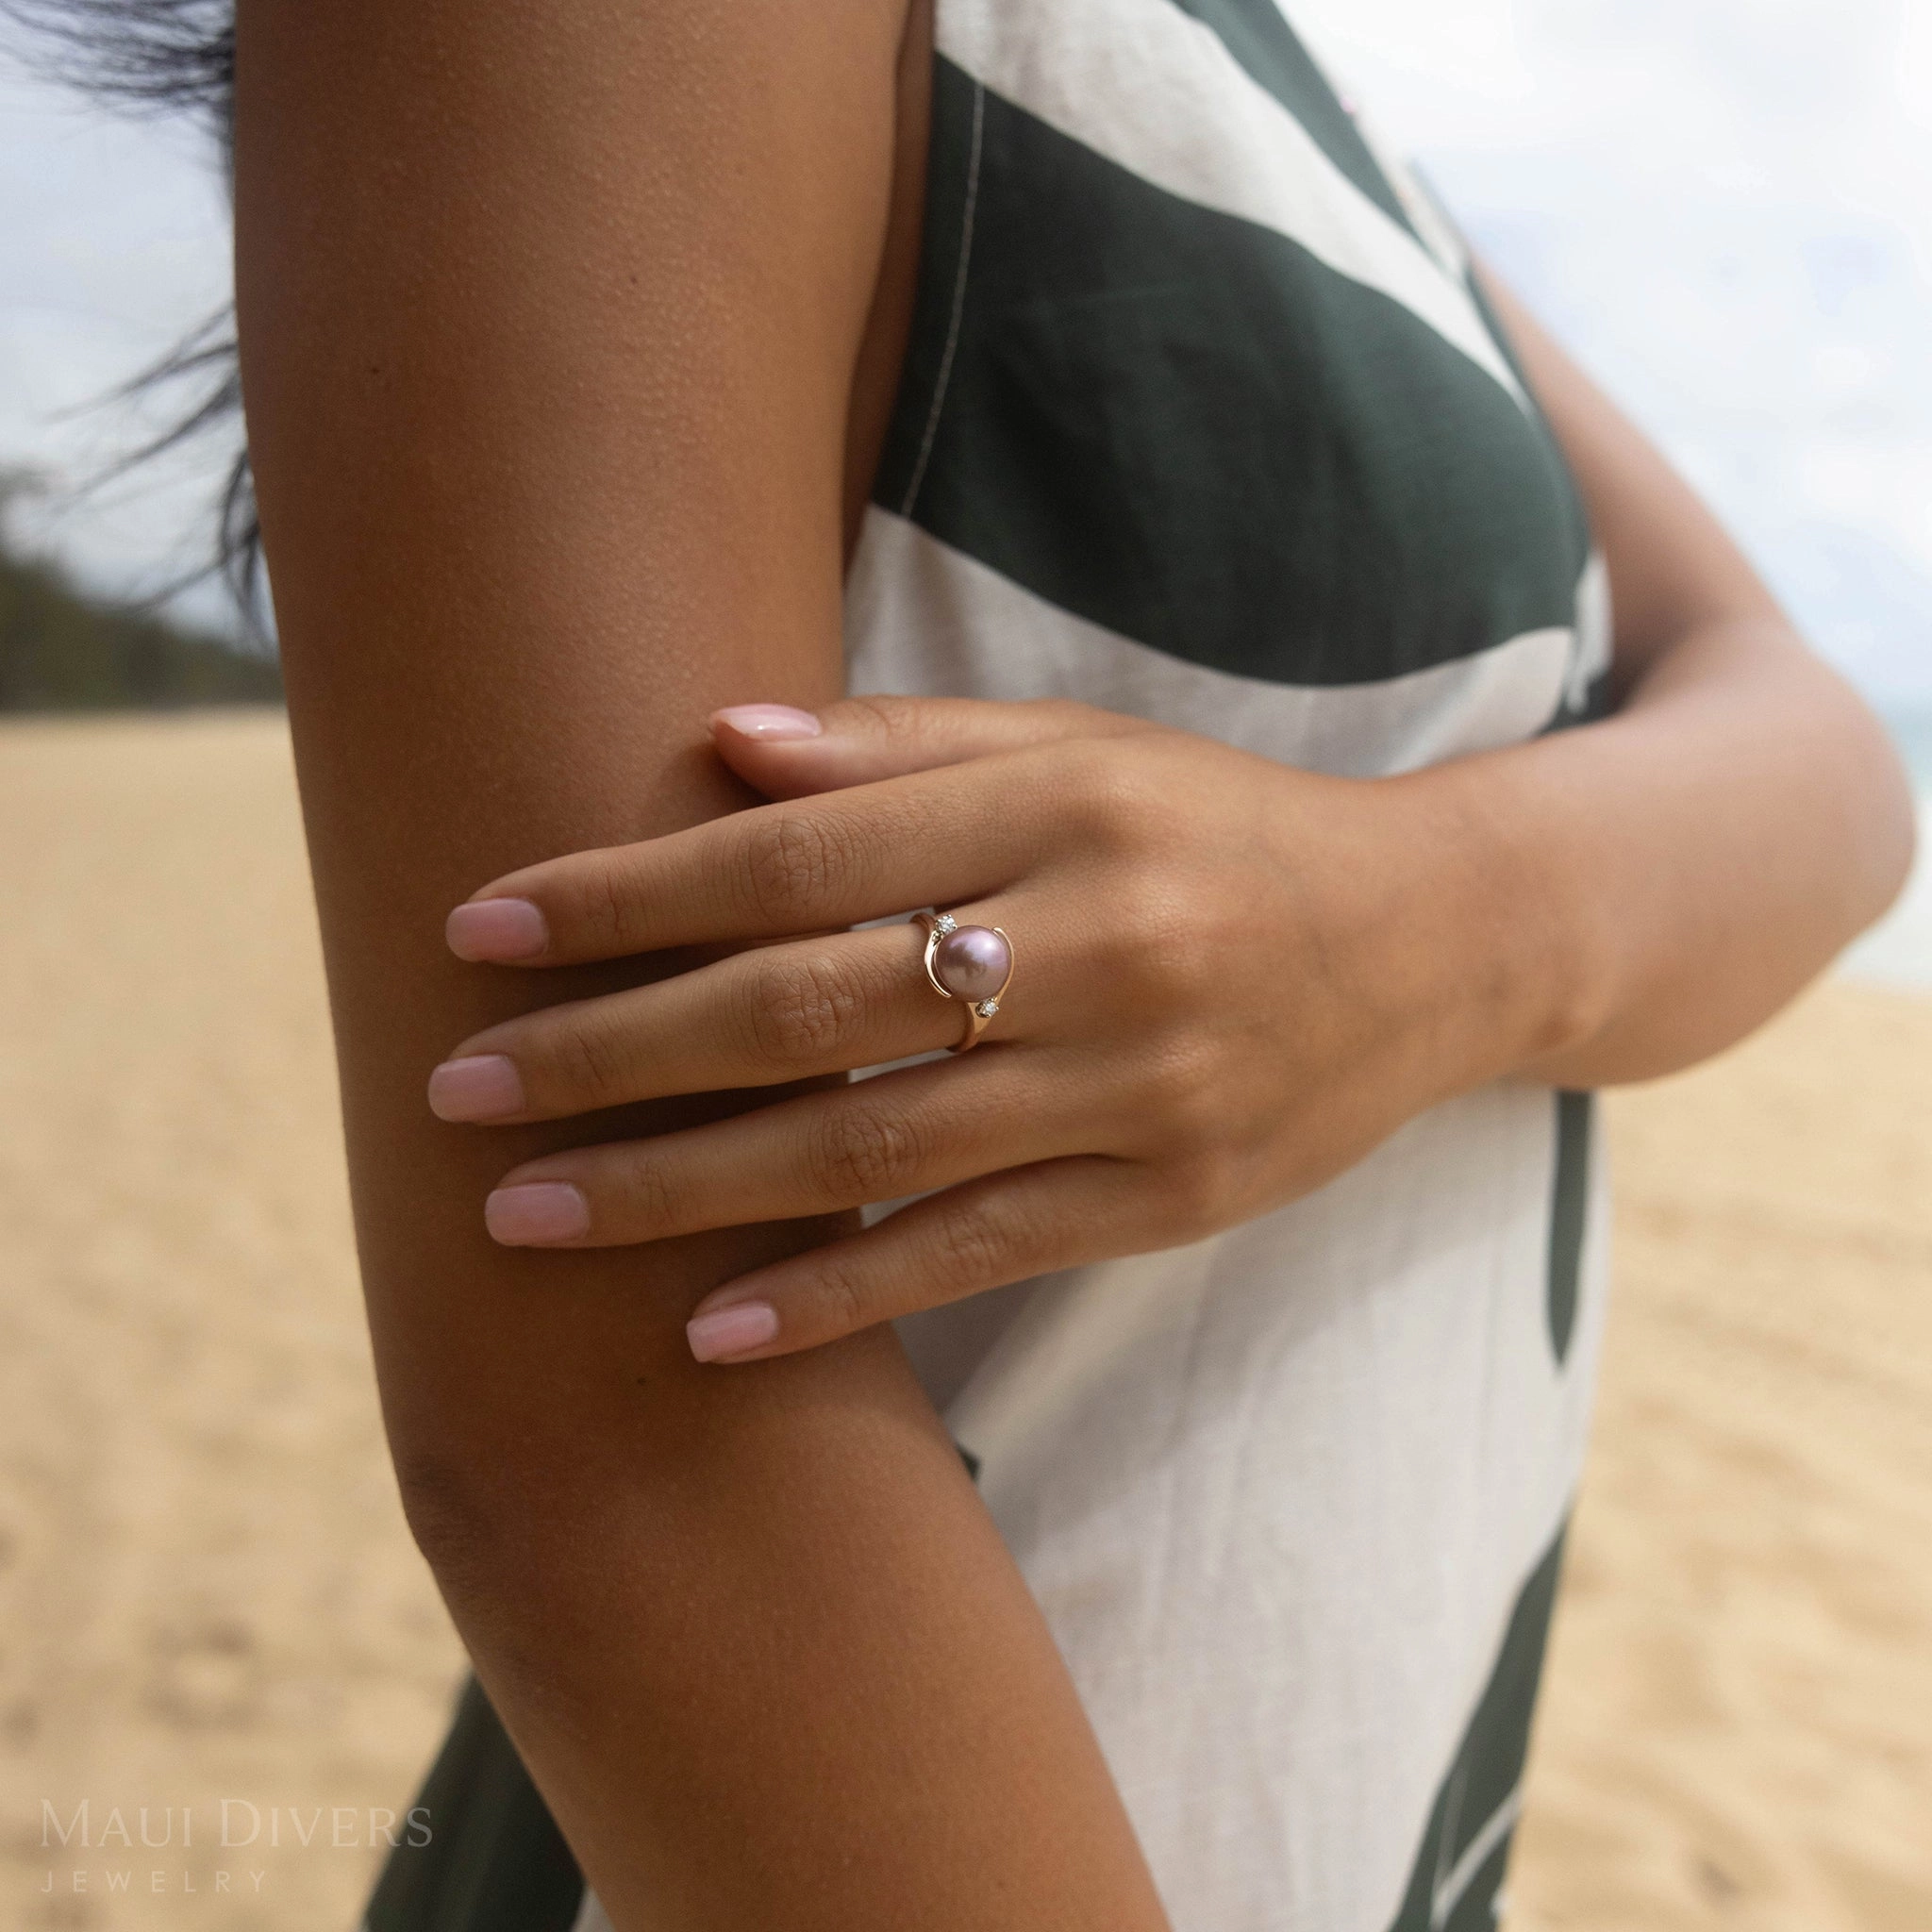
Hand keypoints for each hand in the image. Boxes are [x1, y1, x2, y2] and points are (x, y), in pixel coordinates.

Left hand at [427, 698, 1566, 1362]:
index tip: (483, 927)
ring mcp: (1138, 1086)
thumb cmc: (1223, 827)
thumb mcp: (1087, 751)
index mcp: (1065, 806)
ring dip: (682, 1191)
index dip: (628, 894)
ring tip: (527, 1215)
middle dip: (614, 1050)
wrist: (1439, 943)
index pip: (797, 855)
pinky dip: (837, 1296)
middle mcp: (1099, 942)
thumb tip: (718, 744)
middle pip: (809, 1005)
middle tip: (457, 1086)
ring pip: (870, 1148)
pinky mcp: (1170, 1200)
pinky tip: (708, 1330)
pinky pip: (975, 1256)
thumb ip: (908, 750)